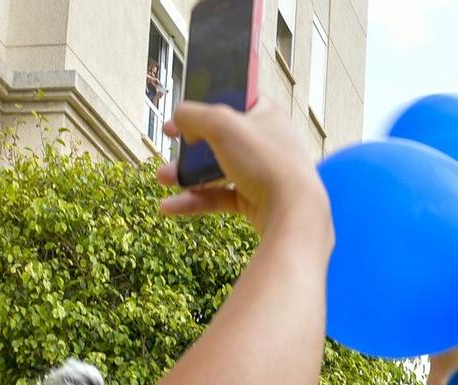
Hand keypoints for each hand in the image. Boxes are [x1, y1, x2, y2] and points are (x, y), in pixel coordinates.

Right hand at [157, 102, 329, 238]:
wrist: (293, 215)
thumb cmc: (265, 163)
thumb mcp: (221, 125)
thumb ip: (193, 114)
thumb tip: (179, 118)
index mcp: (267, 114)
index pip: (237, 96)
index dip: (210, 96)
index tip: (188, 104)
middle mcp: (266, 142)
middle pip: (222, 135)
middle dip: (191, 140)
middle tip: (170, 137)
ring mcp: (262, 173)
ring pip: (218, 168)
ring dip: (187, 173)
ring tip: (163, 178)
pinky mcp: (256, 200)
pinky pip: (220, 197)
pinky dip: (196, 201)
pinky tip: (170, 206)